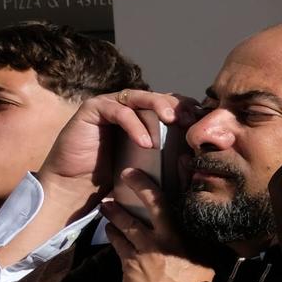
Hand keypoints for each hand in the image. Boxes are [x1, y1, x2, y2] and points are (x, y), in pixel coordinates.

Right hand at [38, 89, 190, 187]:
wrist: (78, 186)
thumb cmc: (115, 176)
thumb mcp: (150, 164)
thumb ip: (170, 154)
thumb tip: (199, 156)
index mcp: (145, 116)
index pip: (171, 105)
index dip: (188, 111)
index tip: (203, 123)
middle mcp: (129, 106)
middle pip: (159, 96)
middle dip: (178, 105)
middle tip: (191, 119)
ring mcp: (110, 104)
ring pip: (140, 97)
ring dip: (159, 107)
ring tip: (173, 122)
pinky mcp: (92, 108)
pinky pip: (118, 111)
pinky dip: (134, 125)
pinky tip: (145, 142)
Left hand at [99, 172, 215, 281]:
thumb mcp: (206, 265)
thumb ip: (201, 247)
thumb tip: (208, 236)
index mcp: (176, 239)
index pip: (159, 206)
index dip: (143, 187)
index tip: (130, 173)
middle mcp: (155, 244)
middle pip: (132, 218)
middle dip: (117, 205)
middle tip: (109, 194)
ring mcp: (139, 257)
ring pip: (120, 233)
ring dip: (112, 221)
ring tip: (105, 213)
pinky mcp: (127, 272)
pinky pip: (118, 251)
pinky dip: (114, 241)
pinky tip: (112, 237)